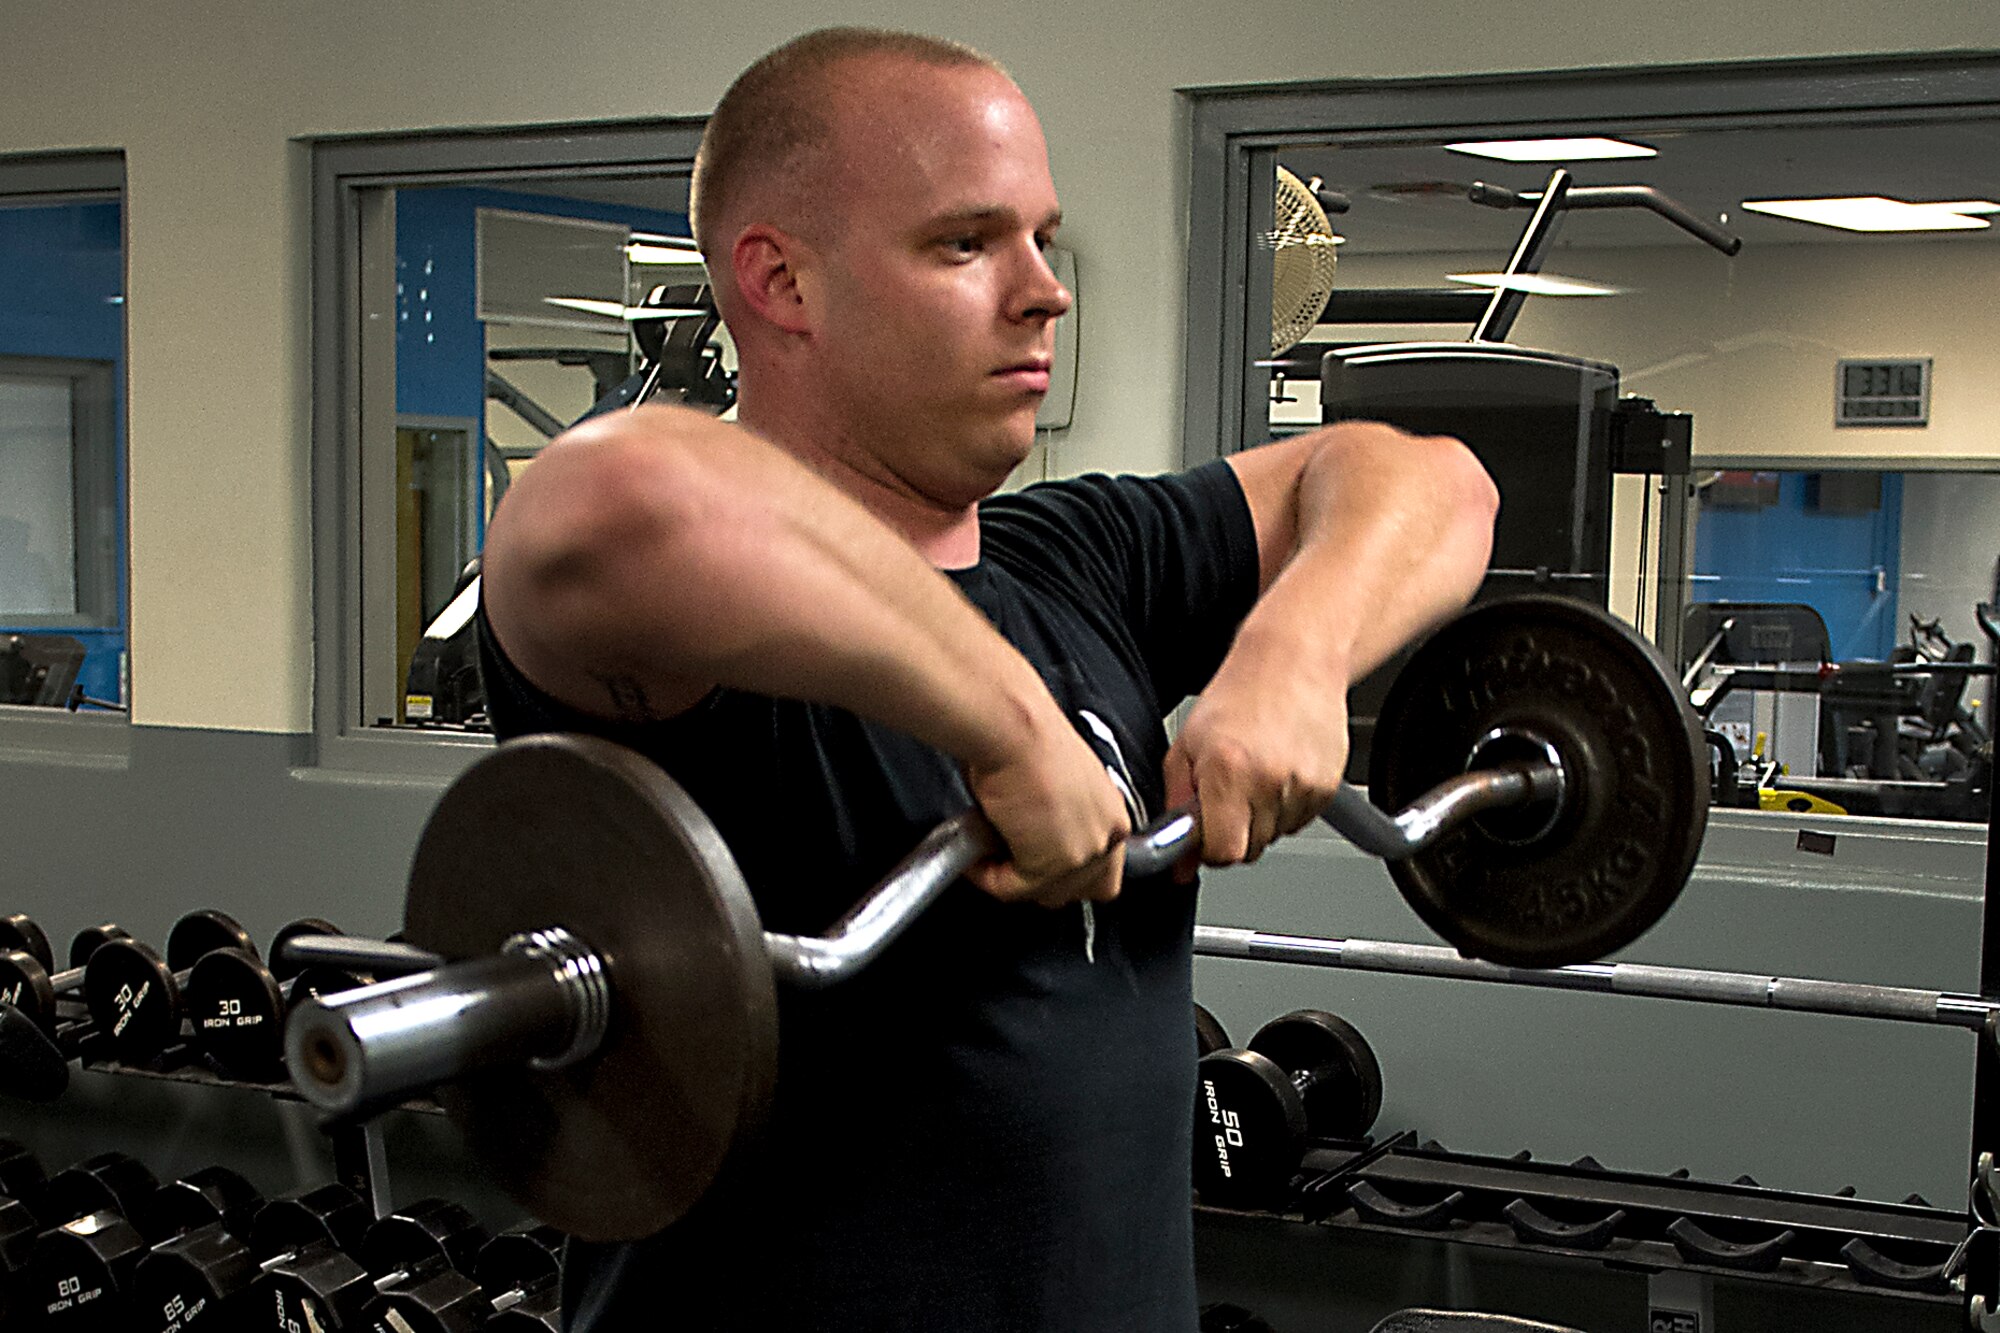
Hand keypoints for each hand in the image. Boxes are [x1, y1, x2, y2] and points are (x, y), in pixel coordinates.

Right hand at [960, 701, 1132, 908]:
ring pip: (1046, 894)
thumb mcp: (1054, 784)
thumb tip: (1028, 842)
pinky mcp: (1054, 864)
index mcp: (1111, 811)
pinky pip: (1015, 889)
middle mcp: (1107, 833)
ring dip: (1012, 880)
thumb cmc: (1025, 738)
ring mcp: (1085, 852)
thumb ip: (1055, 820)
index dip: (1065, 873)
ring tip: (987, 854)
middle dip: (1041, 883)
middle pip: (1081, 890)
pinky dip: (989, 878)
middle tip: (1007, 862)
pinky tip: (977, 856)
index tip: (1033, 863)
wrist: (1014, 728)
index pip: (1103, 869)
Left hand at [1162, 639, 1349, 878]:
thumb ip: (1178, 807)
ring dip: (1260, 816)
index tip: (1206, 831)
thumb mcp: (1187, 746)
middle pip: (1249, 849)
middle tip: (1230, 790)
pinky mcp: (1327, 787)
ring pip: (1274, 836)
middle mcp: (1268, 781)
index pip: (1223, 852)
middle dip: (1234, 830)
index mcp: (1228, 771)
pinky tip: (1278, 770)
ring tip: (1256, 771)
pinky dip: (1286, 806)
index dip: (1209, 848)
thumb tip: (1179, 863)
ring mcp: (1303, 785)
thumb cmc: (1239, 694)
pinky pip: (1299, 821)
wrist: (1293, 660)